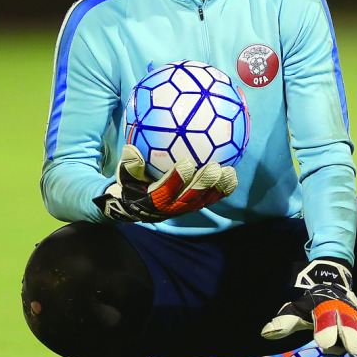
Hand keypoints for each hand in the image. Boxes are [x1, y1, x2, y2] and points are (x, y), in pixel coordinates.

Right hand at [92, 144, 236, 222]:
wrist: (134, 207)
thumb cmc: (129, 186)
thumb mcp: (124, 176)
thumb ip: (129, 165)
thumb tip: (131, 148)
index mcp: (152, 200)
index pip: (165, 191)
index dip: (176, 179)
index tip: (185, 163)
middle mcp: (170, 208)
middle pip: (189, 198)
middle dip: (203, 184)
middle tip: (214, 168)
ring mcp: (183, 208)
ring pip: (202, 200)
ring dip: (217, 188)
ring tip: (229, 172)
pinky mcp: (192, 206)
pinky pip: (209, 200)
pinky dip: (221, 191)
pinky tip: (233, 177)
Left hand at [260, 259, 356, 356]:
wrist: (332, 286)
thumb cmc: (309, 306)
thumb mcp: (295, 310)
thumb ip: (283, 322)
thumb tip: (265, 333)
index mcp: (323, 309)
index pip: (324, 319)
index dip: (325, 330)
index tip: (324, 342)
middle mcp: (342, 312)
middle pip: (348, 324)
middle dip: (351, 336)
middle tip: (354, 350)